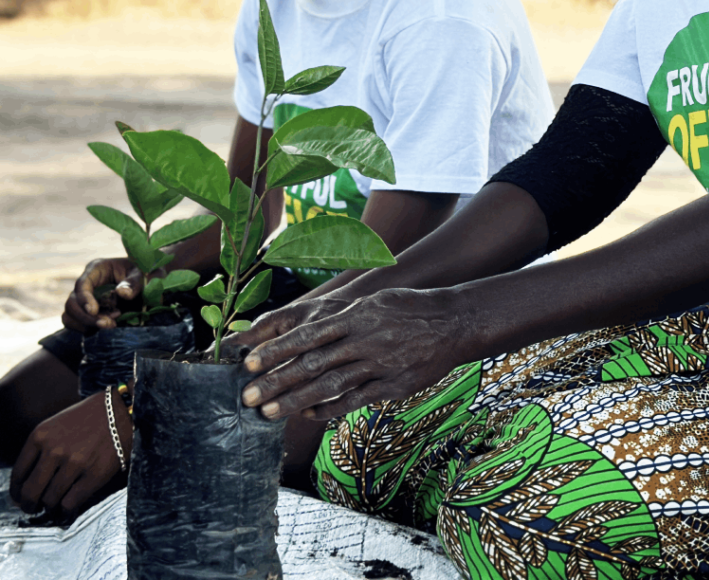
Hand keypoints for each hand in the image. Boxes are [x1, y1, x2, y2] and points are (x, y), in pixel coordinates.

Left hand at [10, 390, 128, 516]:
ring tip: (57, 502)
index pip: (18, 475)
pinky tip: (70, 504)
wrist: (125, 407)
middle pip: (31, 493)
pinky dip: (67, 509)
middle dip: (30, 505)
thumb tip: (28, 482)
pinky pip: (70, 504)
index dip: (17, 492)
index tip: (22, 497)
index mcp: (41, 435)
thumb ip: (41, 448)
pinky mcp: (94, 474)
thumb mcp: (58, 423)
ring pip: (50, 500)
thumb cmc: (91, 416)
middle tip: (34, 507)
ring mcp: (75, 463)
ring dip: (52, 505)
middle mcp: (54, 450)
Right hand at [62, 257, 141, 331]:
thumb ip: (134, 282)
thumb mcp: (142, 273)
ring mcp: (83, 298)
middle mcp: (87, 283)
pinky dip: (87, 329)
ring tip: (112, 323)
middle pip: (72, 303)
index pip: (82, 284)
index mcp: (96, 269)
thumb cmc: (142, 273)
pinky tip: (105, 327)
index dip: (84, 299)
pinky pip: (75, 323)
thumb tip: (122, 293)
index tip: (94, 311)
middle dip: (87, 317)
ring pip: (70, 315)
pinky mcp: (85, 311)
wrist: (145, 281)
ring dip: (87, 324)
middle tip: (110, 323)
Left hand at [240, 288, 469, 421]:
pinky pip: (353, 401)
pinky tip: (307, 415)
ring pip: (328, 386)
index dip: (277, 350)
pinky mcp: (391, 386)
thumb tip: (309, 334)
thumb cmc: (408, 309)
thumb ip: (343, 318)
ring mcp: (377, 364)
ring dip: (294, 400)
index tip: (251, 363)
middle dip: (276, 380)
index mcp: (356, 315)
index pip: (307, 335)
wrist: (452, 323)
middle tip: (248, 396)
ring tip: (268, 412)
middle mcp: (363, 339)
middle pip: (312, 363)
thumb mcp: (375, 302)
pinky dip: (328, 409)